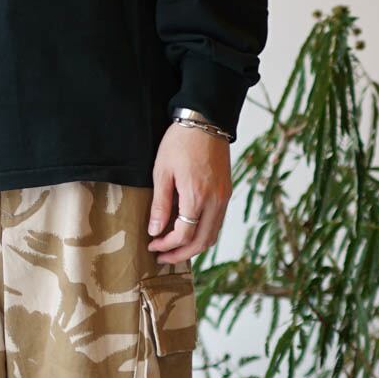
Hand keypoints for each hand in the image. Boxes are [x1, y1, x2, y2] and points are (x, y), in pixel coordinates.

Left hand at [147, 122, 232, 263]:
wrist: (207, 120)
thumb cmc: (180, 142)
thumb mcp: (162, 171)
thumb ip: (160, 204)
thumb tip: (155, 231)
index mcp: (197, 196)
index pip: (183, 234)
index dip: (166, 245)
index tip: (152, 245)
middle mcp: (215, 201)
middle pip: (202, 242)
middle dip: (181, 253)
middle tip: (162, 257)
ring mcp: (224, 197)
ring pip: (212, 235)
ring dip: (194, 247)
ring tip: (174, 249)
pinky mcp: (226, 192)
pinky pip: (217, 223)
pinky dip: (203, 234)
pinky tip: (189, 233)